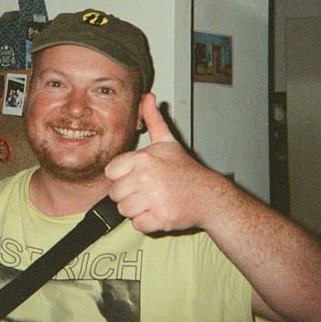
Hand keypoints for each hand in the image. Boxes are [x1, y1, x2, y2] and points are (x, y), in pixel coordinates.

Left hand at [105, 93, 228, 233]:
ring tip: (153, 201)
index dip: (122, 176)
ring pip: (124, 210)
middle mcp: (147, 177)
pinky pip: (137, 224)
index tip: (138, 177)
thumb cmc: (185, 170)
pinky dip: (147, 222)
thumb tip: (147, 97)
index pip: (111, 172)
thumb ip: (153, 120)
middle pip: (115, 194)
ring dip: (137, 209)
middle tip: (147, 192)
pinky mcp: (161, 217)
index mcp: (144, 159)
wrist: (209, 195)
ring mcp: (154, 198)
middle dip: (128, 195)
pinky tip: (158, 212)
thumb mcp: (167, 142)